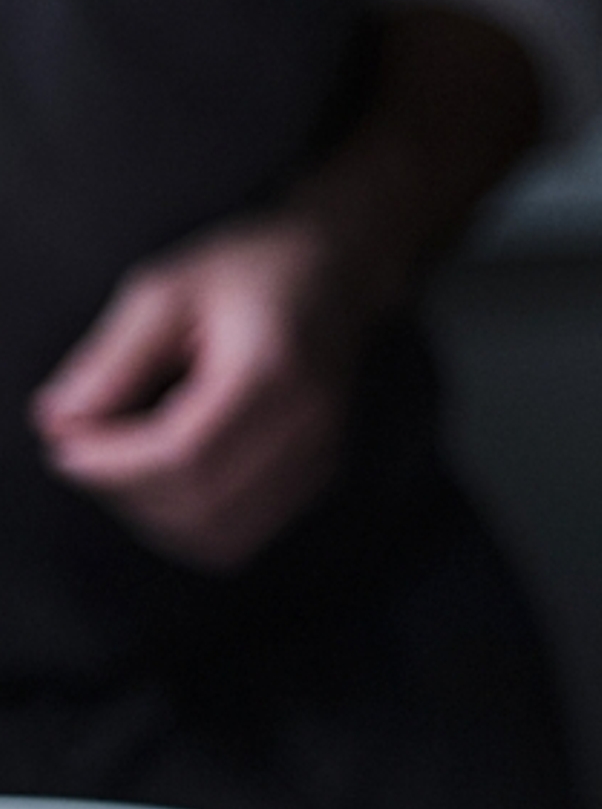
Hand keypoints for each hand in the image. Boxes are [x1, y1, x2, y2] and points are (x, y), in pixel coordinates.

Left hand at [32, 213, 363, 568]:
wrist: (336, 276)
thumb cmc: (253, 272)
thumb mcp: (167, 292)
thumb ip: (112, 359)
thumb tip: (57, 421)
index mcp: (274, 373)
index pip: (185, 454)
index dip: (112, 464)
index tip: (64, 443)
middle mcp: (309, 428)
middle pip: (200, 504)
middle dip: (123, 490)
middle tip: (84, 449)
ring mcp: (319, 460)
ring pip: (218, 535)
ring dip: (151, 513)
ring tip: (123, 462)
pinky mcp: (315, 479)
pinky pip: (237, 533)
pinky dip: (186, 520)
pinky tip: (164, 475)